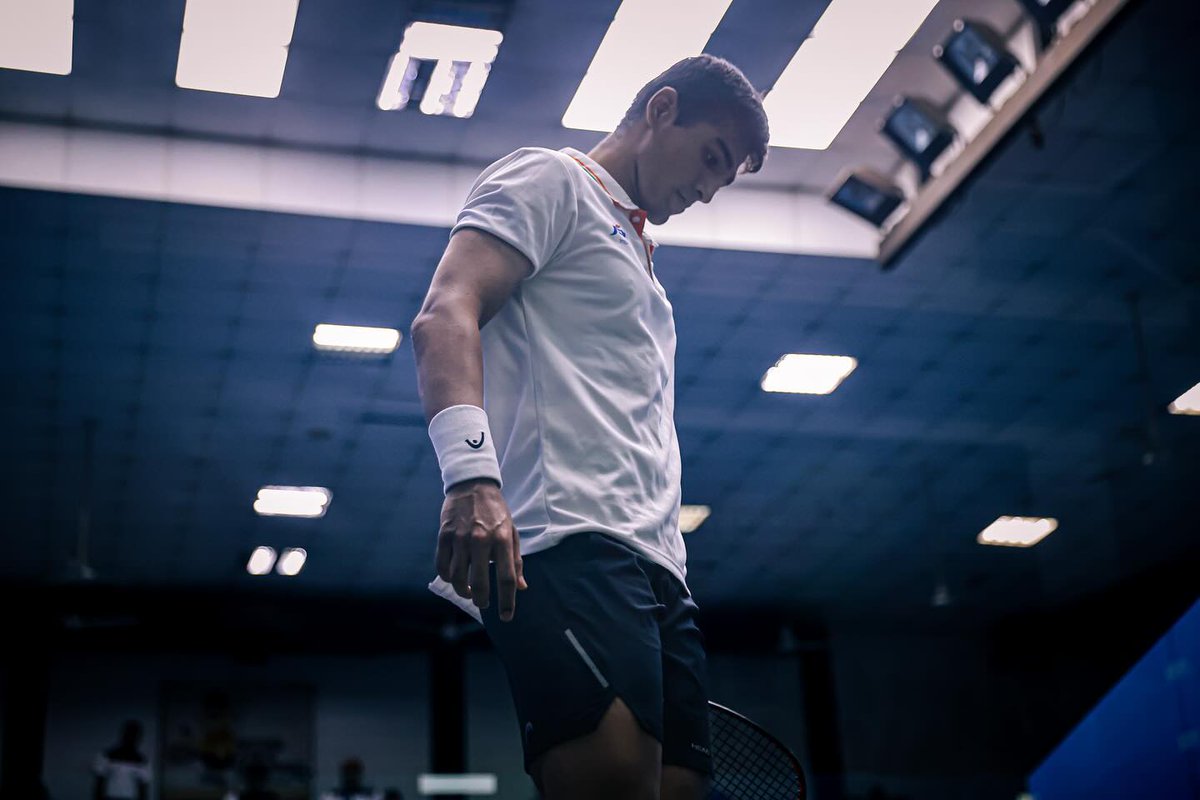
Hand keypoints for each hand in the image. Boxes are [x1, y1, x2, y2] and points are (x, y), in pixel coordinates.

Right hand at [436, 478, 527, 620]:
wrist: (472, 485)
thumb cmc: (496, 512)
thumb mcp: (511, 532)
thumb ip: (516, 560)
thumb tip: (522, 587)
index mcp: (502, 539)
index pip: (507, 578)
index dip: (507, 602)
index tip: (506, 617)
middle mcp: (481, 540)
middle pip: (479, 582)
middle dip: (482, 600)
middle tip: (483, 604)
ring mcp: (460, 538)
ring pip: (456, 577)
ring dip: (462, 591)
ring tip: (468, 593)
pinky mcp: (444, 535)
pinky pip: (442, 565)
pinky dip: (446, 578)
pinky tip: (453, 579)